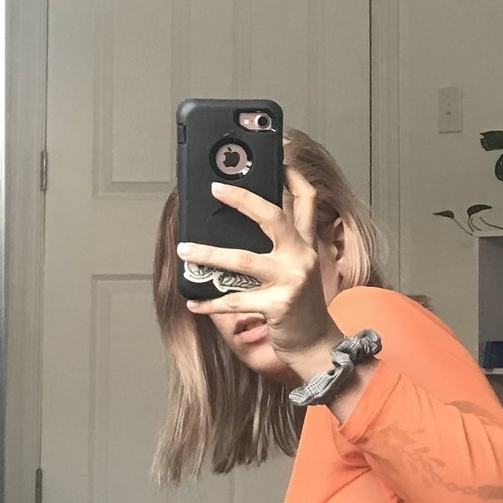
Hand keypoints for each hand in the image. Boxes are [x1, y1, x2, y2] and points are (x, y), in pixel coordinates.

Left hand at [178, 167, 336, 375]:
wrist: (318, 344)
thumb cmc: (302, 308)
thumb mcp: (299, 271)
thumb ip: (281, 249)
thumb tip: (241, 231)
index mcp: (306, 245)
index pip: (306, 201)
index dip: (293, 177)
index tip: (278, 158)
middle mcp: (301, 258)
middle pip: (273, 217)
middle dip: (242, 199)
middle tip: (216, 188)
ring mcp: (290, 280)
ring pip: (243, 260)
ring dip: (208, 254)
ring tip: (185, 250)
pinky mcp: (277, 305)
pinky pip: (234, 301)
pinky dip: (210, 302)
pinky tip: (194, 301)